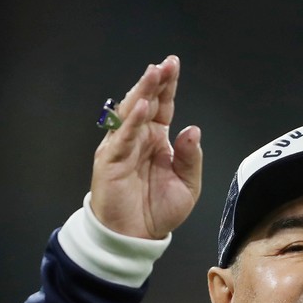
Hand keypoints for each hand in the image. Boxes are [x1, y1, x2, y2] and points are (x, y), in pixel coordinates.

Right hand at [89, 55, 201, 239]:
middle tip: (165, 64)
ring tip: (153, 74)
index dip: (167, 86)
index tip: (173, 65)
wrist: (136, 238)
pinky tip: (142, 107)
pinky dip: (131, 122)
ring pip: (131, 114)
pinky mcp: (110, 161)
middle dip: (154, 82)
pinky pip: (121, 138)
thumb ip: (191, 158)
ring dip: (142, 93)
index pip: (163, 106)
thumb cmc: (159, 211)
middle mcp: (138, 138)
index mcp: (157, 139)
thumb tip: (192, 128)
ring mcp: (122, 147)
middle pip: (146, 103)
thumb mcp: (187, 185)